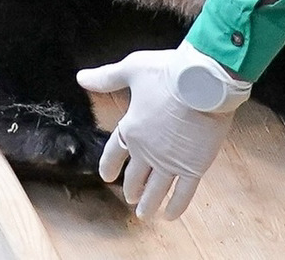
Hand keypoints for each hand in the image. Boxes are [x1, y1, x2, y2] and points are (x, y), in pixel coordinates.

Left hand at [77, 42, 250, 219]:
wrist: (203, 82)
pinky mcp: (194, 167)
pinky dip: (176, 206)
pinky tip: (170, 215)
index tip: (107, 177)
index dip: (108, 166)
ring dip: (149, 203)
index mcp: (131, 129)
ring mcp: (171, 163)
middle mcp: (148, 152)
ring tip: (144, 213)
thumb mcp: (132, 69)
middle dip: (131, 189)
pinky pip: (183, 194)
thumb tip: (81, 78)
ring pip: (156, 191)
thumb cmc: (169, 72)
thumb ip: (106, 78)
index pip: (113, 154)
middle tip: (130, 197)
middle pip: (135, 177)